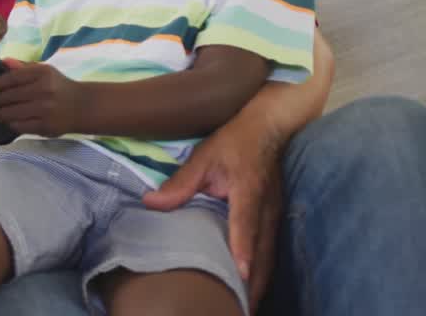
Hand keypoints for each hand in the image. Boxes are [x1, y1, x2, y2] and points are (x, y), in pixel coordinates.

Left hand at [0, 59, 84, 136]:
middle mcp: (44, 90)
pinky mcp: (46, 126)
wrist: (83, 107)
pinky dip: (11, 124)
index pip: (12, 77)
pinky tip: (6, 122)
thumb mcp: (44, 71)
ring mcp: (45, 109)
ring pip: (13, 112)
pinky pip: (22, 126)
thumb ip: (22, 67)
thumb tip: (2, 61)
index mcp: (42, 73)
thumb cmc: (58, 86)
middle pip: (10, 95)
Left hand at [141, 111, 284, 312]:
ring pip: (269, 257)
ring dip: (258, 283)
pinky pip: (271, 252)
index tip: (240, 272)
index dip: (242, 248)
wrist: (268, 128)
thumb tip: (150, 203)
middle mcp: (266, 209)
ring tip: (245, 307)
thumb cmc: (233, 142)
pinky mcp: (275, 220)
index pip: (245, 224)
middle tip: (240, 308)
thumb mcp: (203, 156)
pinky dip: (262, 272)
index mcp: (248, 191)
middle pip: (263, 252)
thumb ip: (180, 183)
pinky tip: (252, 288)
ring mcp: (275, 216)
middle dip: (252, 282)